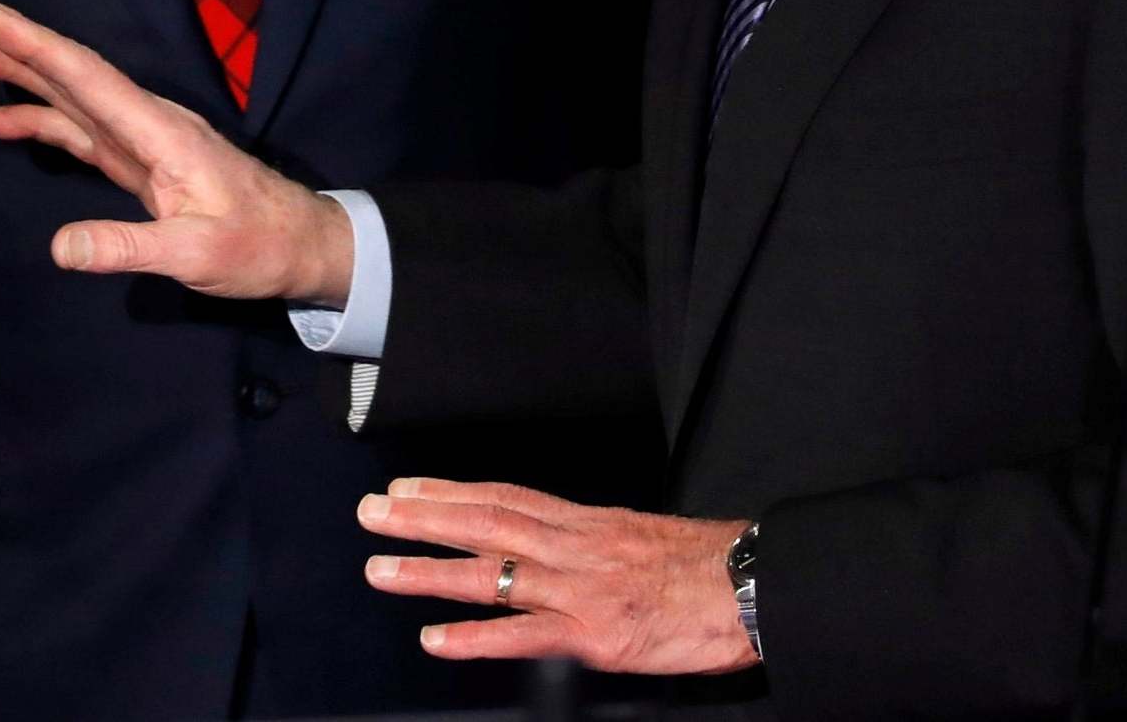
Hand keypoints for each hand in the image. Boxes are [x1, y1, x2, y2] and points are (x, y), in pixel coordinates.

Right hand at [0, 0, 352, 303]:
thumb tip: (58, 247)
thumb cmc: (257, 245)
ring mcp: (142, 140)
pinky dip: (40, 120)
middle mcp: (146, 123)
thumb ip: (128, 248)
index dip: (30, 42)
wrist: (300, 243)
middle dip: (16, 43)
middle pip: (71, 74)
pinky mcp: (139, 161)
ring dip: (21, 76)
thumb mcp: (197, 255)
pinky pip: (80, 130)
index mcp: (158, 131)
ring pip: (71, 97)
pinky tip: (3, 120)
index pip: (84, 76)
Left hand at [357, 477, 756, 674]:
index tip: (407, 487)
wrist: (753, 587)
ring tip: (380, 570)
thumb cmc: (705, 564)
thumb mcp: (639, 533)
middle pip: (484, 523)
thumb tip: (552, 541)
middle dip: (423, 517)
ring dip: (429, 570)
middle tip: (372, 512)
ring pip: (491, 573)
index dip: (451, 491)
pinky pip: (523, 636)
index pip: (504, 497)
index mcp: (586, 520)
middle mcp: (573, 546)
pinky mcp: (594, 636)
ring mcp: (579, 590)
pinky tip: (435, 638)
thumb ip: (591, 539)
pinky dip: (474, 638)